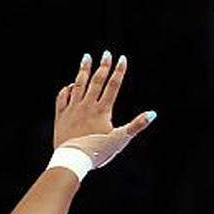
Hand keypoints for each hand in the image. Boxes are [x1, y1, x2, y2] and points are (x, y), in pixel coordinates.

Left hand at [53, 51, 155, 167]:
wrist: (73, 160)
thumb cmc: (98, 152)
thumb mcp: (120, 140)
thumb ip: (136, 126)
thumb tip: (152, 114)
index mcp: (102, 110)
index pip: (113, 86)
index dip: (118, 71)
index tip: (122, 58)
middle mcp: (87, 105)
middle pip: (96, 81)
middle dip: (103, 66)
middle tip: (106, 53)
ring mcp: (72, 109)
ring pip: (78, 84)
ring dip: (83, 70)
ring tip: (86, 58)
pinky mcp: (61, 116)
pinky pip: (62, 97)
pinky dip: (67, 89)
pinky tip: (70, 86)